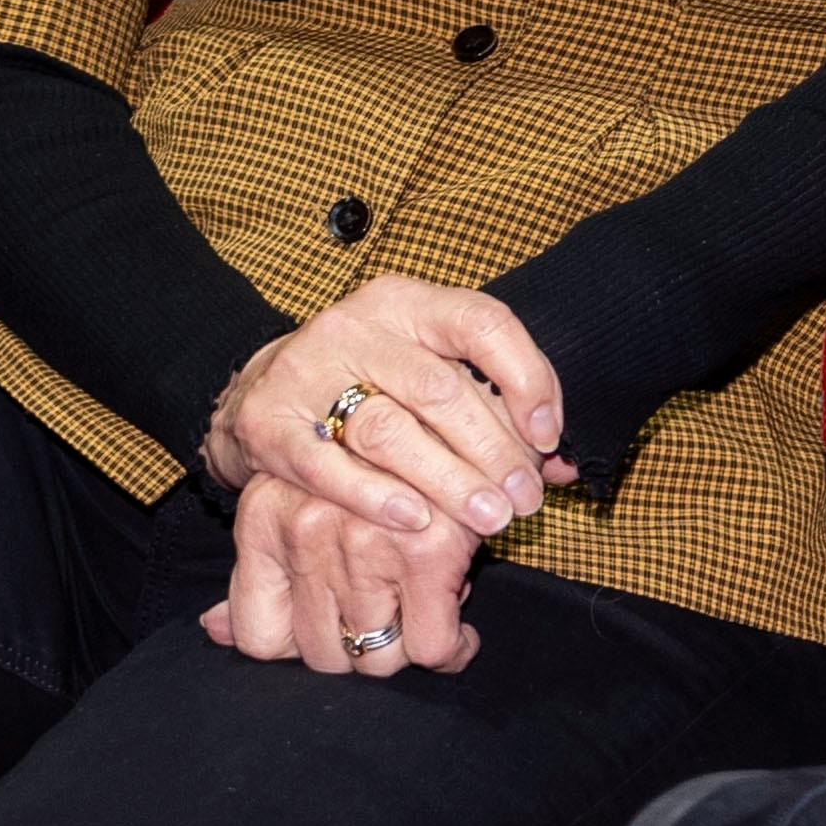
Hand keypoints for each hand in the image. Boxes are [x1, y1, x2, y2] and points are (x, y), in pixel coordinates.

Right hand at [193, 279, 572, 679]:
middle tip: (525, 500)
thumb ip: (494, 411)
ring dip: (448, 481)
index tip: (550, 436)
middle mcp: (355, 327)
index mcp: (406, 303)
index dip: (526, 377)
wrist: (258, 390)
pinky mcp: (268, 422)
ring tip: (490, 519)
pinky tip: (417, 522)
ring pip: (388, 430)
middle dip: (493, 450)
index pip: (481, 322)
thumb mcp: (429, 373)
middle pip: (438, 388)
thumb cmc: (369, 385)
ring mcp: (306, 372)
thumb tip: (566, 469)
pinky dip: (375, 497)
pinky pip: (327, 466)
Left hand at [205, 455, 487, 674]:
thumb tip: (214, 627)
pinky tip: (458, 634)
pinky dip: (450, 649)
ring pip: (376, 658)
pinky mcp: (429, 550)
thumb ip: (258, 573)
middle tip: (389, 626)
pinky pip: (431, 645)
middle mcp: (305, 530)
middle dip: (359, 652)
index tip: (336, 638)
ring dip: (404, 649)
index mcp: (262, 517)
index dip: (299, 650)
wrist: (440, 395)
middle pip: (322, 655)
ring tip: (422, 620)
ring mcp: (365, 542)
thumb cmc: (366, 459)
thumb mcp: (295, 500)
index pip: (259, 636)